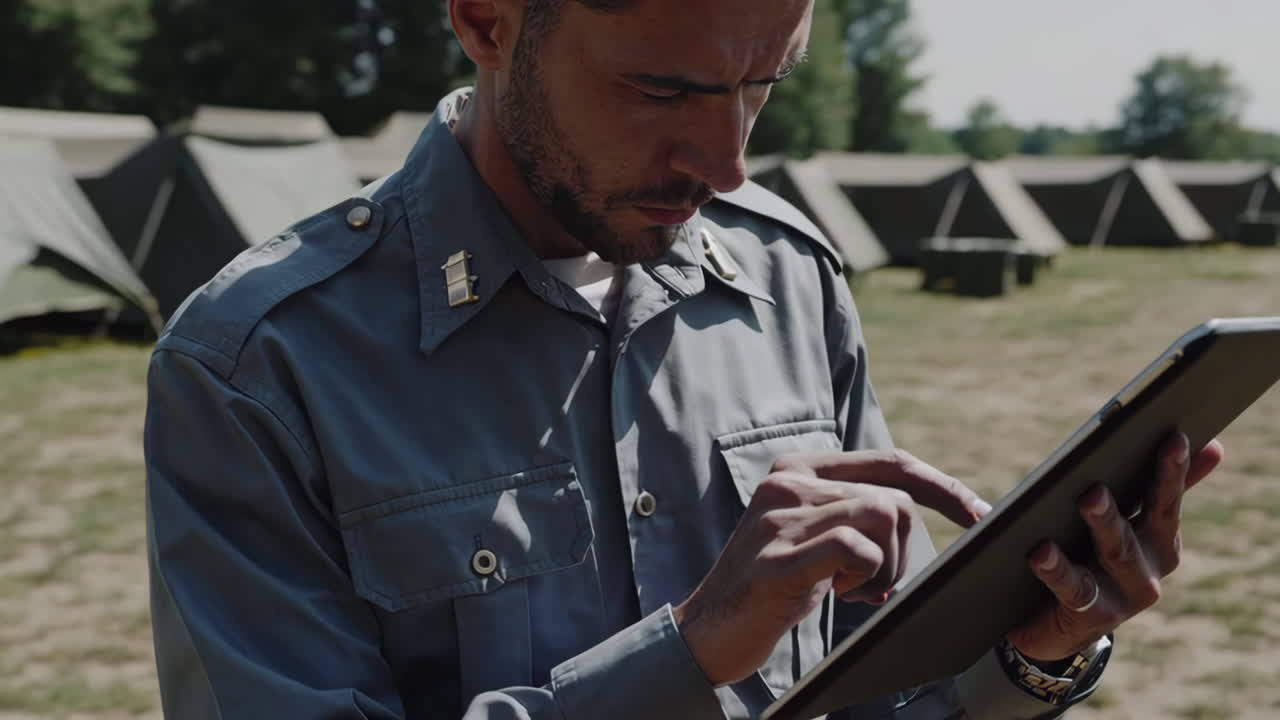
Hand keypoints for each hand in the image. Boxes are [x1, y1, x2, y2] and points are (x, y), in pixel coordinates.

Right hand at [673, 449, 990, 686]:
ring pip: (883, 516)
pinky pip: (858, 548)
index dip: (941, 486)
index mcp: (798, 467)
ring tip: (852, 588)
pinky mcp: (781, 558)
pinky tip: (839, 594)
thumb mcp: (809, 533)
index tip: (978, 514)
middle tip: (873, 584)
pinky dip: (866, 576)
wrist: (707, 629)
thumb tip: (915, 505)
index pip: (890, 460)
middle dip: (904, 551)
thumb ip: (848, 508)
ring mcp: (782, 517)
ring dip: (886, 566)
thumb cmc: (770, 586)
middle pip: (894, 498)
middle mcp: (789, 481)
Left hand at [1008, 432, 1225, 660]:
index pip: (1168, 497)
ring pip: (1117, 551)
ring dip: (1105, 522)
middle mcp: (1152, 566)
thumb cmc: (1079, 559)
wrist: (1049, 628)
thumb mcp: (1106, 524)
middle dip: (1151, 485)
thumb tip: (1186, 447)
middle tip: (1136, 449)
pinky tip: (1040, 553)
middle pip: (1151, 519)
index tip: (1176, 435)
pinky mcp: (1095, 617)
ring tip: (1089, 496)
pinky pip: (1076, 588)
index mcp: (1156, 538)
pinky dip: (1058, 569)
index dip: (1174, 468)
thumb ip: (1131, 487)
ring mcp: (1127, 594)